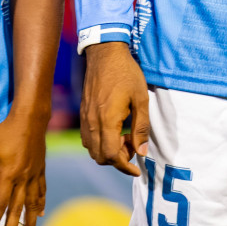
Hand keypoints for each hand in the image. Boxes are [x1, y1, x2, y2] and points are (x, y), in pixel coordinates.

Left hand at [0, 102, 49, 225]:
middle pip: (18, 208)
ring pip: (33, 202)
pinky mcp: (41, 169)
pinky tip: (41, 212)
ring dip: (31, 221)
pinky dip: (41, 202)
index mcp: (10, 174)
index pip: (1, 202)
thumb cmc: (6, 133)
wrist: (31, 119)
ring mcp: (35, 174)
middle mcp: (24, 178)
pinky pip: (42, 190)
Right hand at [80, 41, 150, 176]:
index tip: (137, 170)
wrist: (105, 55)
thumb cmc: (127, 74)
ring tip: (126, 138)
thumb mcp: (141, 99)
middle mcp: (92, 124)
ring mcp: (85, 120)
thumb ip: (141, 127)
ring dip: (109, 152)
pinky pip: (88, 139)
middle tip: (134, 146)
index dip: (124, 166)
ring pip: (92, 150)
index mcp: (107, 121)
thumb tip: (143, 152)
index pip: (111, 156)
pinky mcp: (83, 115)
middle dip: (118, 160)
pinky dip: (101, 143)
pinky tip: (115, 131)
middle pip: (100, 157)